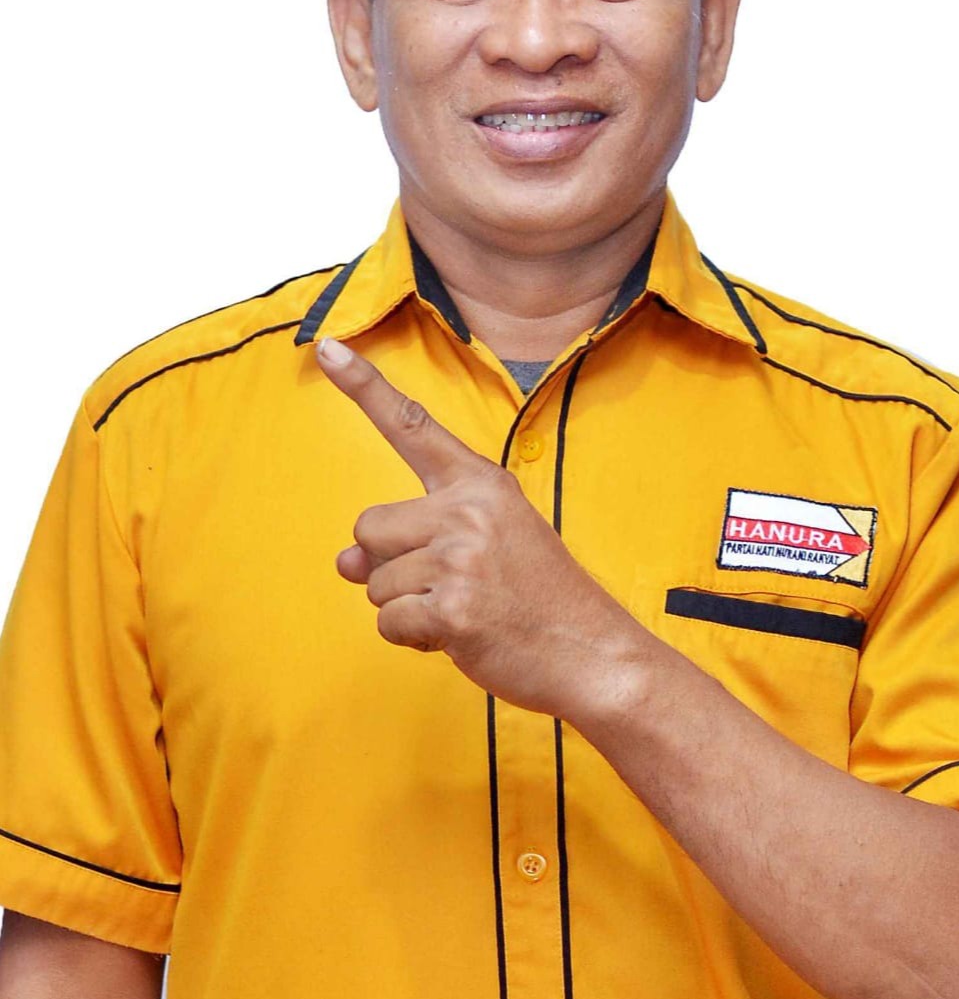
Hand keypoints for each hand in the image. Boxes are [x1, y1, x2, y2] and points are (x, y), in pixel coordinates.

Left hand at [315, 336, 648, 718]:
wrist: (592, 652)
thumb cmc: (536, 596)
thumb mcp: (485, 546)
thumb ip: (413, 539)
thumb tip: (344, 561)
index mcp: (482, 483)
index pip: (413, 427)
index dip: (364, 387)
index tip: (326, 347)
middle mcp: (469, 511)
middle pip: (370, 526)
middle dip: (391, 564)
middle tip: (450, 583)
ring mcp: (460, 559)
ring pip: (375, 582)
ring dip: (407, 606)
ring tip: (466, 609)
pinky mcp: (452, 608)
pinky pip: (390, 622)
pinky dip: (414, 639)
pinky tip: (459, 635)